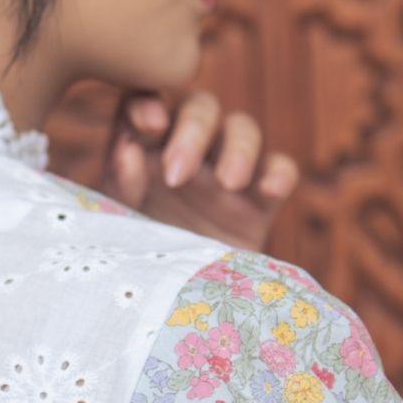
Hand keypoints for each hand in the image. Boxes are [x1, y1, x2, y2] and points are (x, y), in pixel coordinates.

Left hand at [99, 87, 298, 251]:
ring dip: (237, 149)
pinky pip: (280, 168)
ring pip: (243, 128)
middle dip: (191, 133)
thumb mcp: (122, 218)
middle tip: (177, 176)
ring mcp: (228, 168)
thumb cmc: (142, 251)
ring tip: (228, 183)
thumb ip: (121, 181)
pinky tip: (269, 190)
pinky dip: (278, 173)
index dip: (147, 104)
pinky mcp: (262, 198)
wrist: (178, 301)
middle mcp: (190, 146)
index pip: (147, 101)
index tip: (148, 127)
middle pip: (199, 107)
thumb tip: (129, 148)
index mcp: (147, 144)